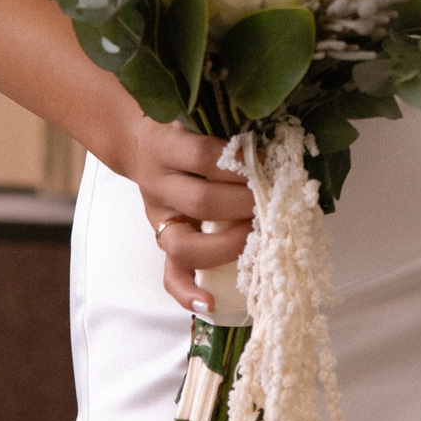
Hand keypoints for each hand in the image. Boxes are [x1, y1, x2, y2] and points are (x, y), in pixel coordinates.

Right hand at [115, 112, 254, 314]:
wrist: (139, 143)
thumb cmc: (184, 129)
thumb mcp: (198, 117)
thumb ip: (229, 130)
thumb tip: (281, 149)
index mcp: (166, 147)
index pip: (204, 156)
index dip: (239, 163)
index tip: (268, 165)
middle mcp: (158, 185)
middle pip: (201, 201)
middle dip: (244, 205)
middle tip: (272, 202)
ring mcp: (158, 218)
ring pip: (185, 244)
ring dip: (228, 244)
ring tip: (256, 236)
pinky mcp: (162, 242)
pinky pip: (170, 274)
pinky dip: (188, 293)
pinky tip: (210, 303)